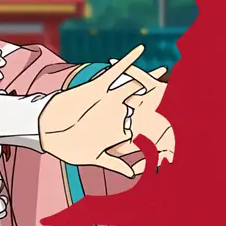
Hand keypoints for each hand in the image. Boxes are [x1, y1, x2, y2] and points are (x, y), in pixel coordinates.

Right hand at [35, 46, 164, 171]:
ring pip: (133, 86)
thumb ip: (114, 164)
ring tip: (165, 71)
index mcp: (117, 129)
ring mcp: (108, 98)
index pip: (141, 128)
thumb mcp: (93, 157)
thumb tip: (133, 175)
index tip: (174, 133)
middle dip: (159, 101)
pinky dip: (128, 60)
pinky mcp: (98, 86)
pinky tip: (141, 50)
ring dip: (148, 77)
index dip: (158, 130)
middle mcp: (115, 112)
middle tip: (177, 96)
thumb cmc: (68, 146)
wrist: (47, 130)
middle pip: (142, 105)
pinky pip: (116, 71)